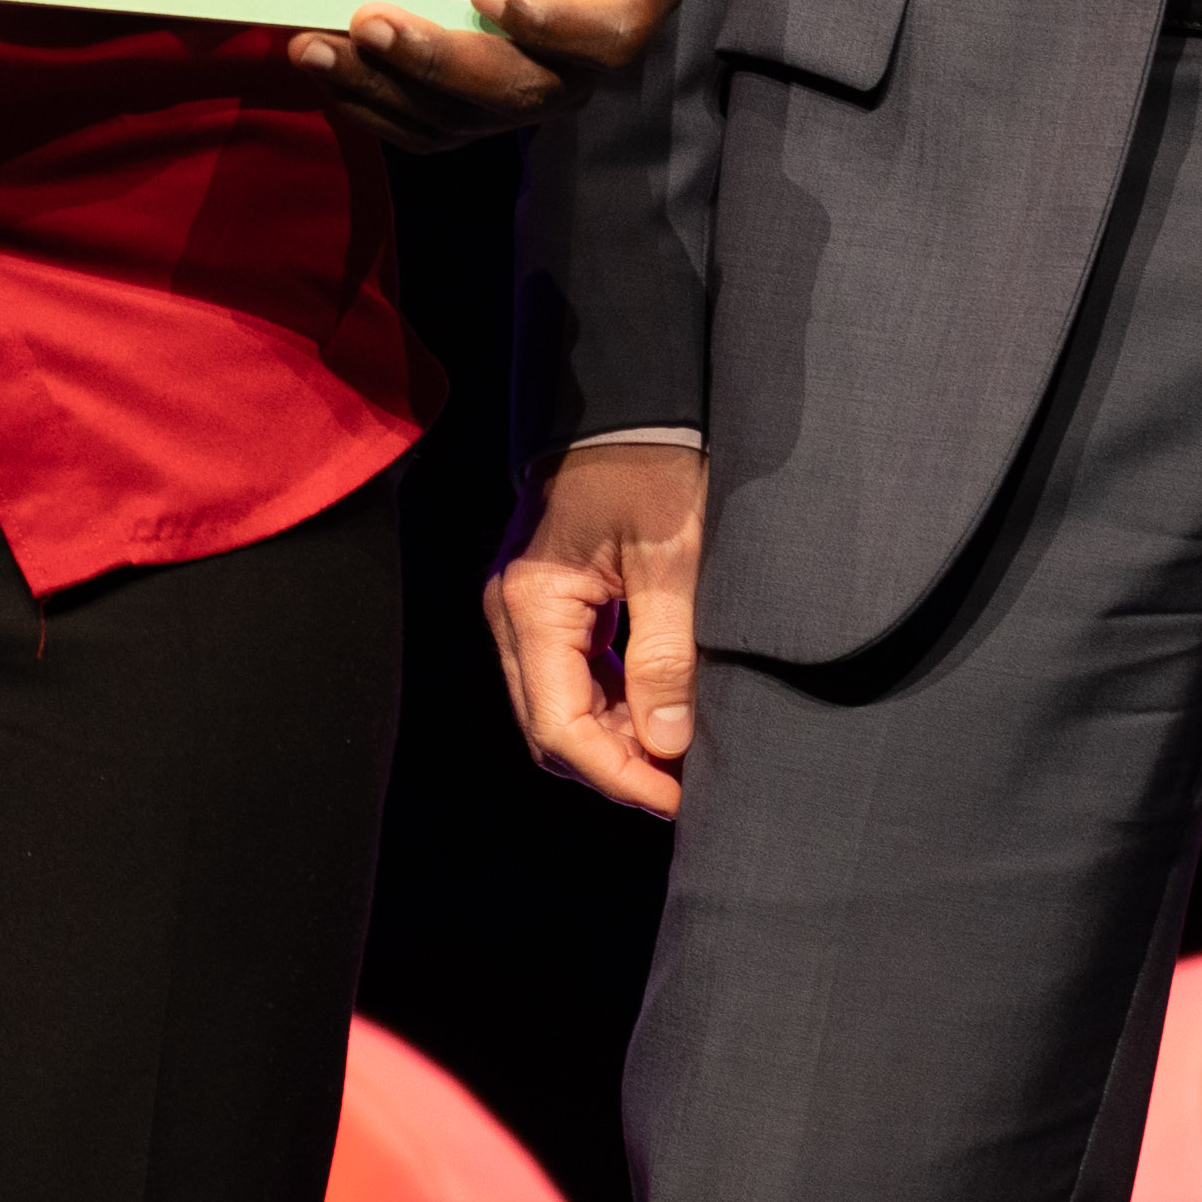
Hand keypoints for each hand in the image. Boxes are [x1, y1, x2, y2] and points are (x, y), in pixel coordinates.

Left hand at [293, 0, 691, 152]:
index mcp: (629, 6)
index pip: (607, 39)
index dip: (551, 27)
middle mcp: (576, 69)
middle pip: (515, 90)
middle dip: (437, 62)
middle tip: (369, 19)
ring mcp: (517, 96)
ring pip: (452, 118)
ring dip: (380, 87)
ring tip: (315, 46)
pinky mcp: (464, 110)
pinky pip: (415, 126)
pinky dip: (363, 102)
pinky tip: (318, 60)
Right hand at [488, 439, 707, 819]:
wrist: (632, 402)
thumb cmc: (653, 464)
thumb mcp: (674, 558)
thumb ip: (667, 654)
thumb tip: (667, 743)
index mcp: (533, 602)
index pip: (559, 726)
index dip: (618, 775)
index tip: (677, 798)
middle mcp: (514, 612)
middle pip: (550, 727)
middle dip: (616, 765)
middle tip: (686, 784)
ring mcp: (527, 607)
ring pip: (560, 706)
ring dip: (617, 737)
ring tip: (683, 751)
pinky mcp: (550, 601)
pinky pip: (573, 673)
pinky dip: (615, 702)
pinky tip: (663, 708)